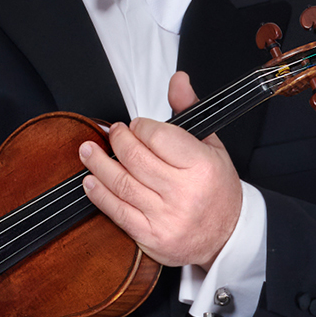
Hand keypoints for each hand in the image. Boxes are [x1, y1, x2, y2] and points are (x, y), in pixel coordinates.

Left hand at [79, 71, 241, 267]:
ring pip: (121, 183)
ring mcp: (166, 216)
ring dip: (98, 164)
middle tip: (111, 133)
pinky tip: (91, 181)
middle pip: (135, 157)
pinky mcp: (151, 236)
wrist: (227, 236)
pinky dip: (99, 194)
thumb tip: (177, 80)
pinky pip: (117, 212)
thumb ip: (189, 111)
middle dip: (117, 140)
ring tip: (88, 151)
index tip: (135, 126)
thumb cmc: (218, 189)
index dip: (139, 127)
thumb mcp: (212, 146)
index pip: (157, 136)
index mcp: (201, 166)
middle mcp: (184, 192)